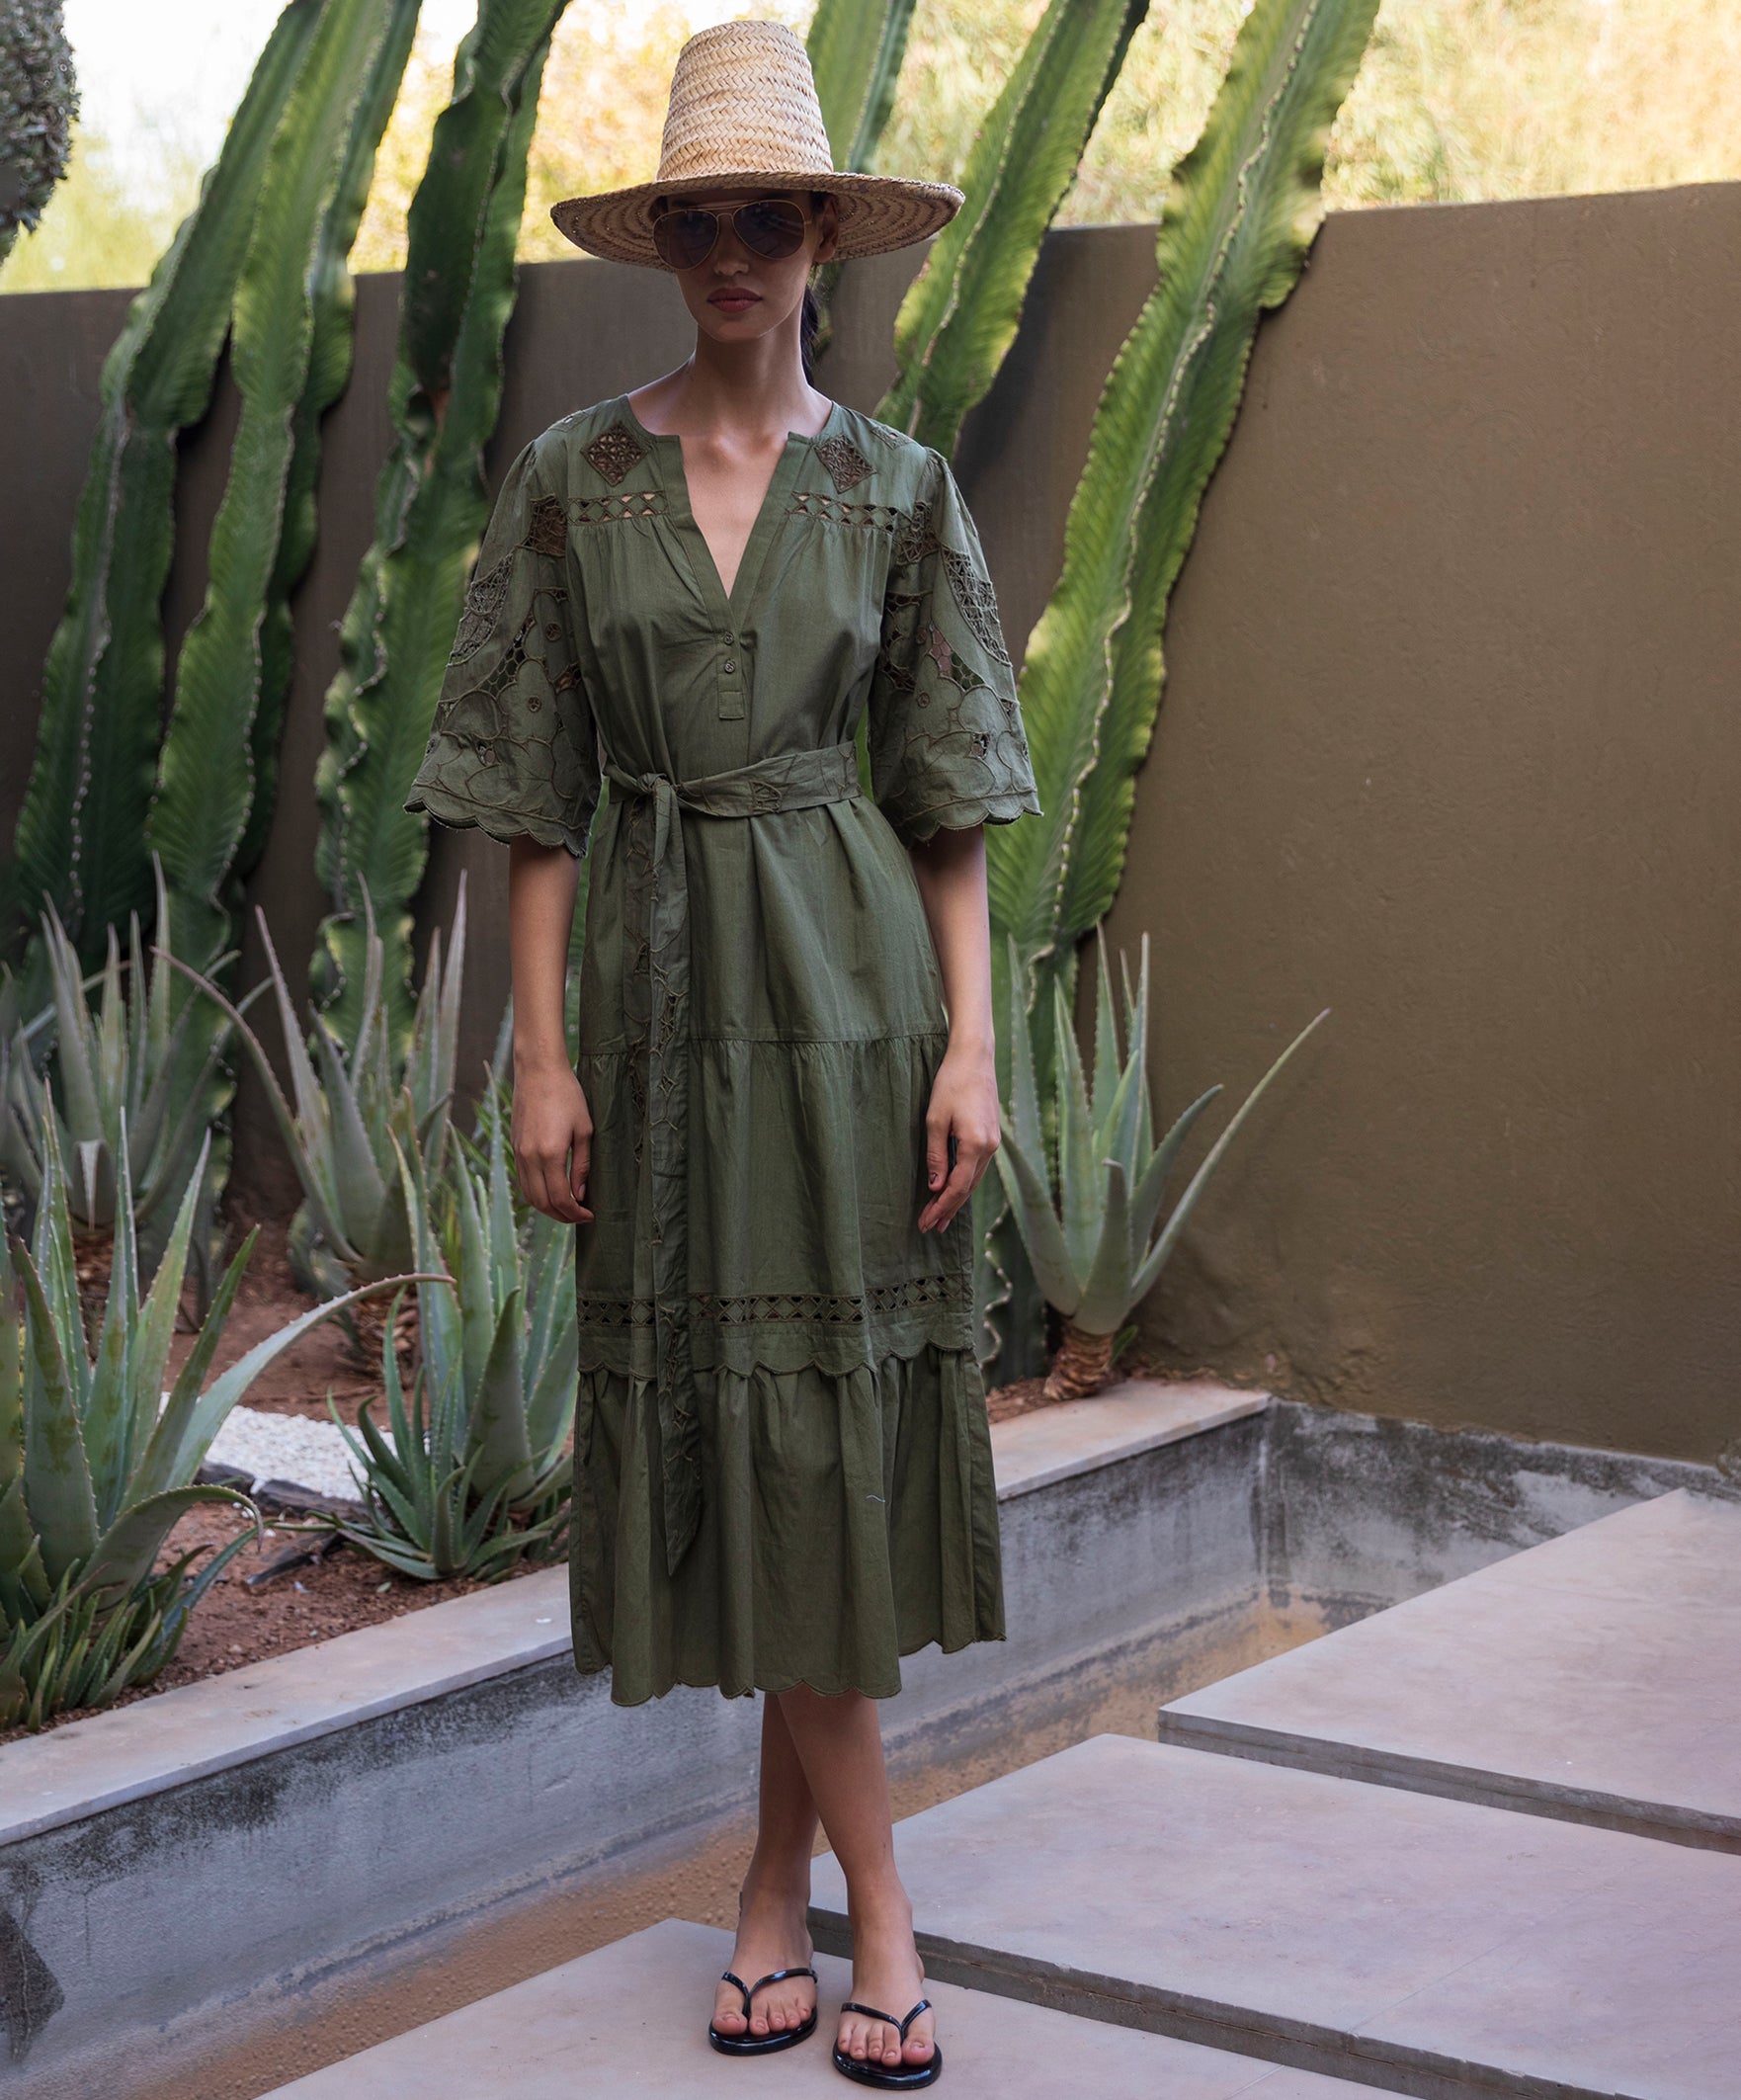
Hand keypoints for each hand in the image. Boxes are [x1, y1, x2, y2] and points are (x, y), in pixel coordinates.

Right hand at [512, 1058, 595, 1222]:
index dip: (575, 1213)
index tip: (590, 1215)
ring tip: (568, 1207)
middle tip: (580, 1216)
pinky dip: (536, 1193)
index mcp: (550, 1154)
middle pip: (542, 1203)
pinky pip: (523, 1181)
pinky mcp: (514, 1147)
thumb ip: (582, 1165)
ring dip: (547, 1208)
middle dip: (562, 1216)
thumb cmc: (567, 1096)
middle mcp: (529, 1157)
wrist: (538, 1072)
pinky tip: (552, 1190)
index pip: (560, 1198)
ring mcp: (518, 1153)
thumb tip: (581, 1194)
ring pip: (529, 1195)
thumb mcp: (584, 1130)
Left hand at [917, 1041, 998, 1232]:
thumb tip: (935, 1186)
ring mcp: (994, 1142)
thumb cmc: (950, 1084)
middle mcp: (990, 1148)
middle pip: (967, 1188)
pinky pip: (978, 1168)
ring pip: (974, 1180)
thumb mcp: (934, 1120)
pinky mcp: (992, 1135)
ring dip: (957, 1198)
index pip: (956, 1188)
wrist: (974, 1058)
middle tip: (930, 1228)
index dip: (940, 1208)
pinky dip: (965, 1182)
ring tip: (941, 1216)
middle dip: (948, 1209)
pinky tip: (954, 1189)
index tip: (925, 1223)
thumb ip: (936, 1156)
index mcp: (975, 1146)